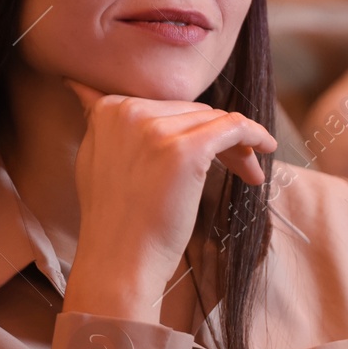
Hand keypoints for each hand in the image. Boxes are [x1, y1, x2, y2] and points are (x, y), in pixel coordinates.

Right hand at [61, 80, 275, 323]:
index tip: (208, 152)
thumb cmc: (116, 222)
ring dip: (236, 145)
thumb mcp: (95, 160)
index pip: (166, 107)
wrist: (118, 262)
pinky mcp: (186, 150)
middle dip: (217, 138)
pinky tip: (267, 148)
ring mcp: (157, 130)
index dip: (191, 129)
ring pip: (214, 120)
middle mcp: (129, 112)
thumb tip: (80, 86)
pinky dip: (254, 135)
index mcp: (108, 110)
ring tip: (248, 172)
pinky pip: (233, 127)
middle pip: (193, 112)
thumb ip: (104, 126)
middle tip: (238, 167)